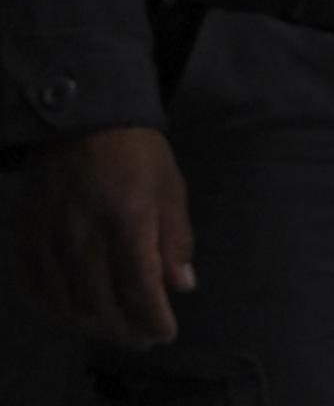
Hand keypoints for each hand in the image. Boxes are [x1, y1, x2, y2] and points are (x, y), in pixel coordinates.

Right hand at [18, 126, 193, 347]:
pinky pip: (34, 286)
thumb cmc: (139, 155)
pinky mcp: (26, 235)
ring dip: (91, 326)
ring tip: (113, 330)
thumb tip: (182, 287)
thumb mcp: (171, 190)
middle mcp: (84, 235)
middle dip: (125, 329)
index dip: (154, 319)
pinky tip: (72, 314)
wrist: (84, 120)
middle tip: (141, 338)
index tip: (165, 333)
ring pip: (66, 302)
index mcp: (128, 221)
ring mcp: (50, 237)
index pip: (141, 289)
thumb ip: (176, 240)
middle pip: (101, 304)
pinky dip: (54, 309)